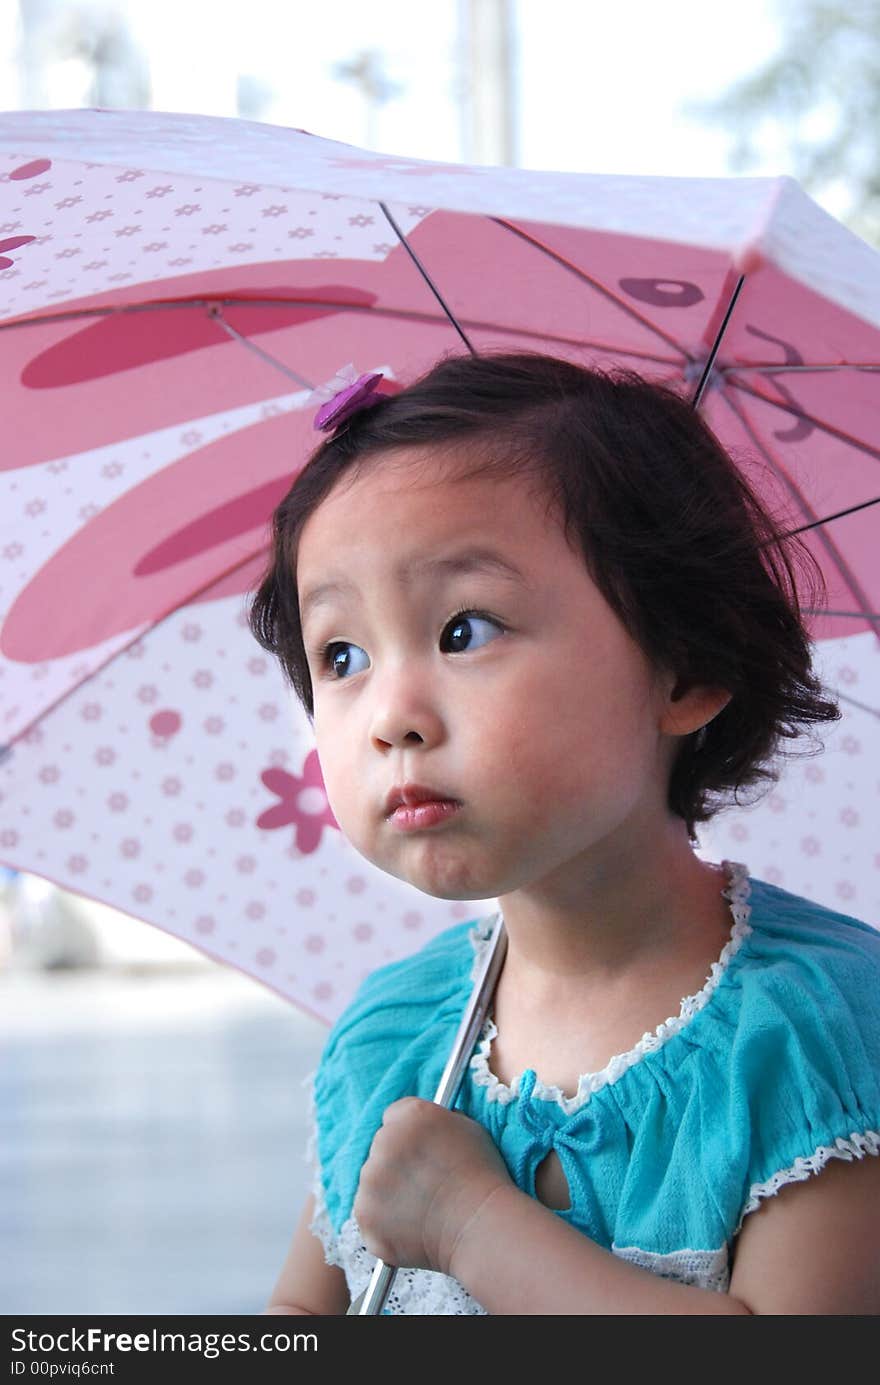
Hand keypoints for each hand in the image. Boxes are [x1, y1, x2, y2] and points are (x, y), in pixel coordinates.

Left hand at [352, 1097, 512, 1275]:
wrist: (480, 1226)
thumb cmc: (482, 1178)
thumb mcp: (467, 1130)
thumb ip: (438, 1124)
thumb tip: (427, 1133)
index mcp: (411, 1115)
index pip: (394, 1116)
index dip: (407, 1136)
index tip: (416, 1153)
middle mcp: (384, 1140)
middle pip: (381, 1149)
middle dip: (396, 1166)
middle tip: (423, 1188)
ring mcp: (370, 1178)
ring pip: (373, 1184)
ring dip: (388, 1196)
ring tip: (422, 1213)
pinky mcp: (364, 1214)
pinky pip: (369, 1217)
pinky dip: (384, 1225)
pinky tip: (412, 1231)